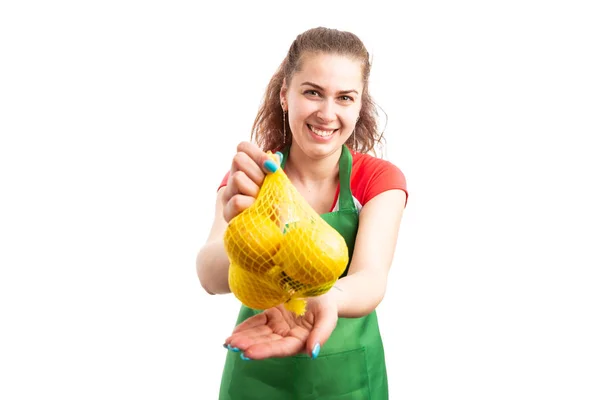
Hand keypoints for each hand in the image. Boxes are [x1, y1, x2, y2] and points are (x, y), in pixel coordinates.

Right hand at [221, 141, 280, 222]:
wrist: (279, 231)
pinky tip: (256, 212)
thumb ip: (274, 168)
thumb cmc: (279, 205)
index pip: (242, 147)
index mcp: (246, 169)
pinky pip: (236, 200)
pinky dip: (250, 205)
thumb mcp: (280, 183)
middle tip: (265, 188)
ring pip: (238, 178)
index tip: (272, 169)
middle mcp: (234, 179)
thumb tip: (273, 157)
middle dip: (257, 172)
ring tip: (261, 202)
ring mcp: (228, 195)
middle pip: (238, 159)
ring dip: (254, 190)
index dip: (258, 154)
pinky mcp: (227, 213)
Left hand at [223, 294, 337, 359]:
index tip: (249, 352)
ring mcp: (278, 326)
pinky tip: (235, 332)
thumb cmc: (327, 302)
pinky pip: (257, 322)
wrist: (323, 288)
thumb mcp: (328, 315)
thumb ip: (322, 334)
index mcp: (301, 339)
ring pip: (259, 334)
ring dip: (244, 338)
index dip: (266, 350)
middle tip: (233, 344)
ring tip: (229, 341)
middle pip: (267, 343)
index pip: (282, 348)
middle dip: (249, 344)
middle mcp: (287, 336)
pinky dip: (246, 327)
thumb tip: (313, 353)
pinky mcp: (272, 315)